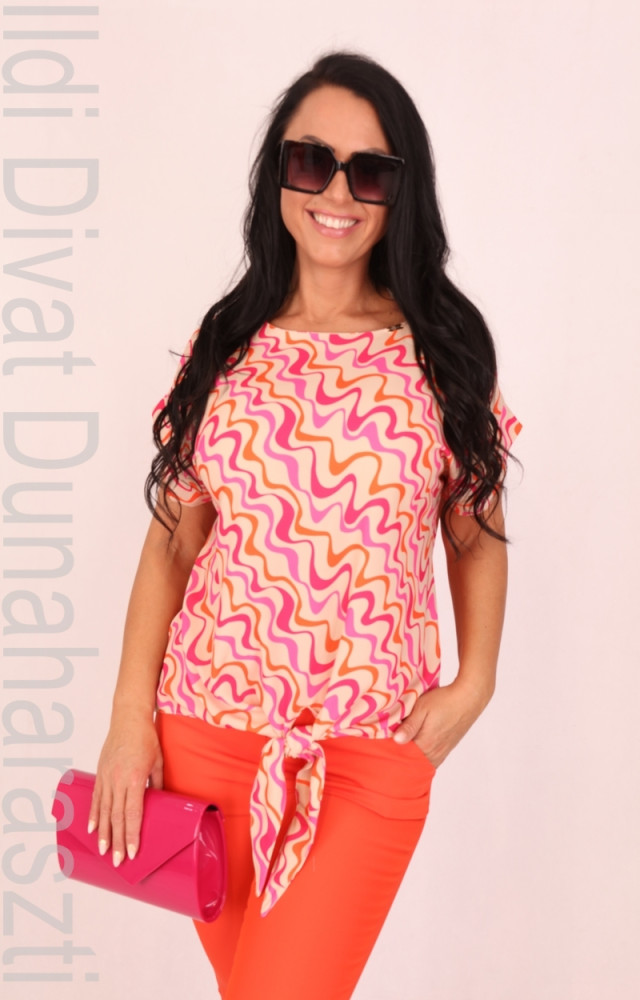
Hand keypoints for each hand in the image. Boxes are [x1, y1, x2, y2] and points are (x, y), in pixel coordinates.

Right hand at [88, 708, 162, 866]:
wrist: (128, 718)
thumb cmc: (146, 738)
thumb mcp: (158, 762)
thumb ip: (158, 784)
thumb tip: (162, 803)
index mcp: (135, 778)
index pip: (133, 813)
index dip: (132, 834)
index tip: (133, 852)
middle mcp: (118, 780)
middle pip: (117, 817)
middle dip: (118, 841)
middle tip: (118, 862)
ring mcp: (106, 777)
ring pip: (104, 811)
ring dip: (104, 833)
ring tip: (103, 851)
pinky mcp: (100, 773)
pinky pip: (96, 798)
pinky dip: (94, 815)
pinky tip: (92, 829)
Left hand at [393, 677, 492, 767]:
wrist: (469, 698)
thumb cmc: (445, 701)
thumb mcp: (422, 708)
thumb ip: (410, 726)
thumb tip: (396, 741)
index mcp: (426, 743)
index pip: (403, 755)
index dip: (391, 751)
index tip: (382, 747)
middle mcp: (434, 752)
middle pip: (412, 762)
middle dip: (401, 758)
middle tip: (389, 751)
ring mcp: (442, 751)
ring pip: (423, 762)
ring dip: (412, 758)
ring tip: (402, 751)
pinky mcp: (447, 748)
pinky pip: (432, 760)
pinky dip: (423, 758)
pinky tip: (417, 750)